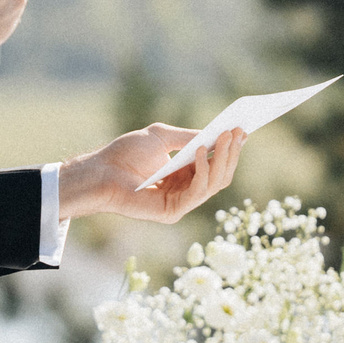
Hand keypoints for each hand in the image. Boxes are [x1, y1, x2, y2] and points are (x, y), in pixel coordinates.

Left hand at [58, 125, 244, 223]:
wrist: (100, 171)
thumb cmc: (125, 154)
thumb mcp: (162, 137)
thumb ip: (188, 137)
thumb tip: (216, 134)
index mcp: (184, 175)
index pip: (215, 165)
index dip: (230, 149)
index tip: (243, 130)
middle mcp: (185, 191)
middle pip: (220, 176)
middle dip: (231, 153)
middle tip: (239, 131)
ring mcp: (181, 204)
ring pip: (214, 184)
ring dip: (223, 159)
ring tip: (227, 136)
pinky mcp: (172, 212)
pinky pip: (197, 193)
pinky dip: (204, 171)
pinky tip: (203, 152)